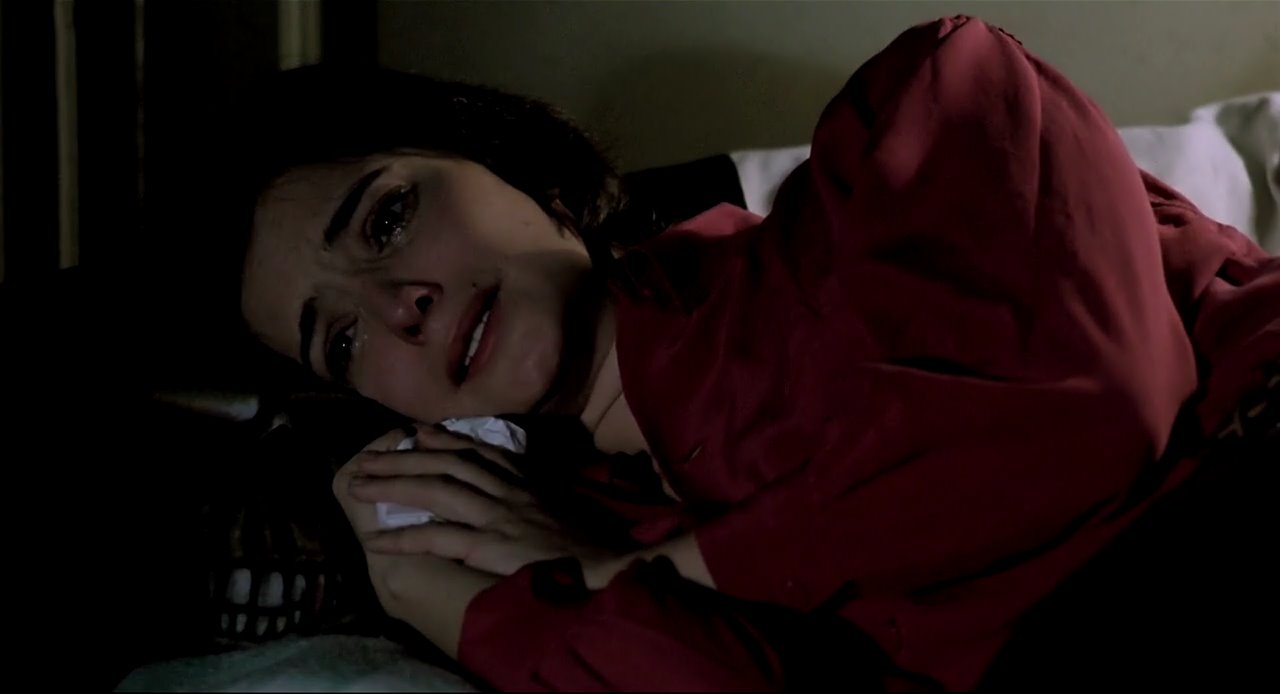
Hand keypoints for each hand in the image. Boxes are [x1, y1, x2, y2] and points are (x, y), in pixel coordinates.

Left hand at [337, 425, 615, 576]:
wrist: (605, 564)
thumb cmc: (585, 540)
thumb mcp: (557, 502)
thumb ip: (531, 490)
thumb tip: (512, 483)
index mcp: (522, 479)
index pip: (475, 449)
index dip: (441, 439)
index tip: (413, 433)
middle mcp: (506, 489)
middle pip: (444, 463)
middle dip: (401, 459)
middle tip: (364, 459)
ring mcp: (497, 515)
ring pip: (436, 490)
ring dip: (393, 485)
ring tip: (358, 486)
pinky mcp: (490, 544)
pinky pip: (438, 536)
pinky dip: (404, 536)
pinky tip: (376, 540)